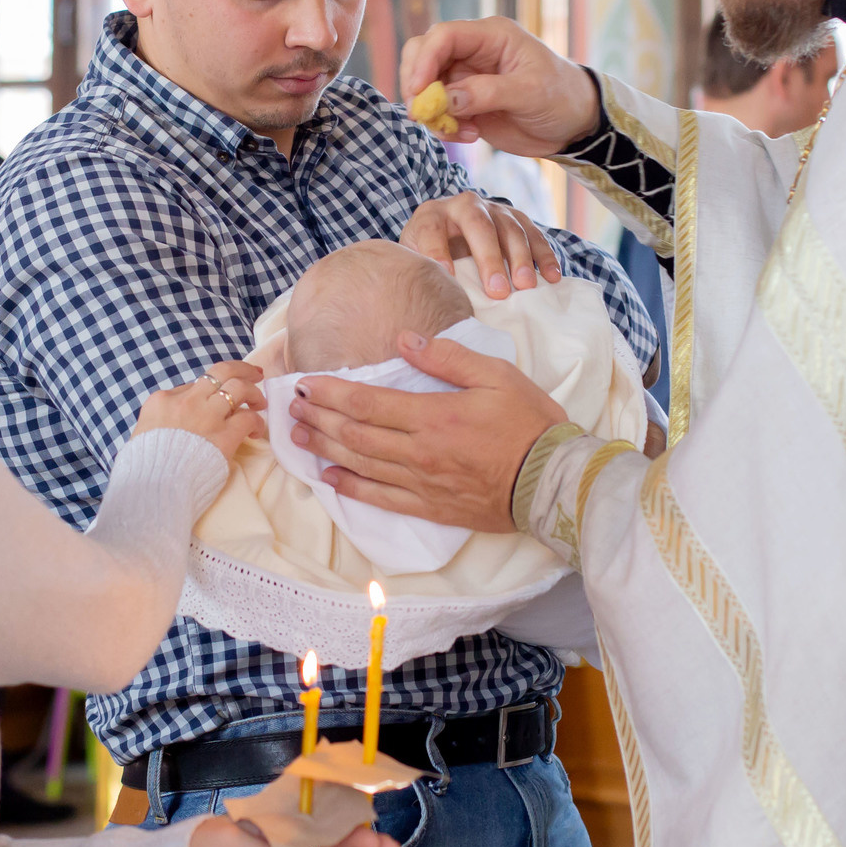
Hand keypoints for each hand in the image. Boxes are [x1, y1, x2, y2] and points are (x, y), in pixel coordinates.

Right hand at [133, 362, 266, 460]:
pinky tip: (255, 431)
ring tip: (260, 402)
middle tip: (256, 374)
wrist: (153, 489)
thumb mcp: (141, 435)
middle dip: (242, 369)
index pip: (194, 385)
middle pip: (220, 371)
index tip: (216, 401)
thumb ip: (159, 422)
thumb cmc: (143, 469)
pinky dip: (256, 422)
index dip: (209, 392)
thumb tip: (172, 422)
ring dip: (254, 393)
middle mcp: (186, 401)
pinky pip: (249, 418)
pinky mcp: (224, 435)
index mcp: (162, 400)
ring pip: (240, 388)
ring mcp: (206, 416)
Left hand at [287, 333, 567, 532]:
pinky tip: (329, 476)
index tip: (306, 382)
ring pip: (360, 464)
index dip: (331, 392)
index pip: (367, 403)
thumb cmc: (529, 423)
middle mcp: (419, 452)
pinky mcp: (430, 507)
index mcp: (433, 416)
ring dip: (325, 447)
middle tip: (292, 405)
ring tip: (299, 434)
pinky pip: (380, 498)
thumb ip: (446, 357)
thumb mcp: (496, 374)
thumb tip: (404, 339)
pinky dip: (350, 487)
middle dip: (319, 417)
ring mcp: (422, 483)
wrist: (553, 481)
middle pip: (354, 433)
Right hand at [399, 19, 599, 158]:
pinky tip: (469, 135)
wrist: (574, 125)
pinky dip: (443, 126)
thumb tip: (446, 99)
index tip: (418, 91)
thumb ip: (486, 93)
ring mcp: (466, 77)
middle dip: (416, 83)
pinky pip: (438, 111)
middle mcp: (473, 52)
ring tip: (457, 131)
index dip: (424, 60)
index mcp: (491, 36)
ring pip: (425, 86)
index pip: (443, 36)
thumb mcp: (530, 93)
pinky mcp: (465, 103)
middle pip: (423, 54)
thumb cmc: (561, 97)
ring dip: (431, 110)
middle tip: (422, 114)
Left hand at [400, 192, 558, 299]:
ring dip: (521, 258)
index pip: (431, 229)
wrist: (449, 233)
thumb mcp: (416, 260)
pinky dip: (544, 256)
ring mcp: (493, 209)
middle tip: (498, 291)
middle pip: (479, 226)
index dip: (437, 251)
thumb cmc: (430, 256)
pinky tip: (551, 277)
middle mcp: (464, 205)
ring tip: (525, 286)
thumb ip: (419, 273)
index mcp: (432, 215)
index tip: (446, 276)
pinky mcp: (516, 218)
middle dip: (489, 259)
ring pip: (511, 228)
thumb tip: (426, 303)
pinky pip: (534, 234)